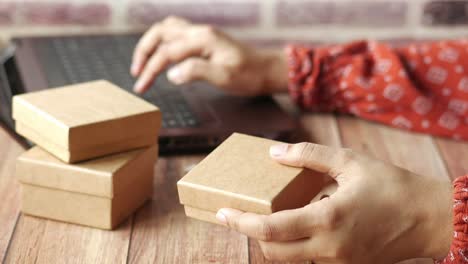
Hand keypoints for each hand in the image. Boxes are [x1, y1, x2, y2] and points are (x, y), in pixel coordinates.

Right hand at [131, 16, 287, 95]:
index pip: (167, 52)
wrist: (265, 70)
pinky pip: (176, 34)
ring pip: (166, 30)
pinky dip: (162, 43)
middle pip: (160, 32)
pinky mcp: (203, 39)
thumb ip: (196, 72)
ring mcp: (201, 33)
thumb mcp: (224, 77)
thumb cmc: (248, 75)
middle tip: (136, 73)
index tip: (140, 86)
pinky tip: (161, 57)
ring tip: (143, 64)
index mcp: (202, 39)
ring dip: (151, 44)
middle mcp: (199, 31)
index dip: (150, 69)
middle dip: (143, 51)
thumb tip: (171, 74)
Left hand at [216, 143, 452, 262]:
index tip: (222, 213)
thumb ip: (309, 154)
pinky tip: (296, 225)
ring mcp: (338, 261)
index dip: (241, 222)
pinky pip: (309, 259)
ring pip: (290, 259)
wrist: (430, 219)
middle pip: (273, 252)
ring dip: (271, 242)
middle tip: (238, 215)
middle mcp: (329, 247)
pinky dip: (294, 246)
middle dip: (251, 235)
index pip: (270, 229)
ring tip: (263, 218)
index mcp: (327, 219)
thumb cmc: (392, 186)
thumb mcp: (349, 161)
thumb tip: (275, 152)